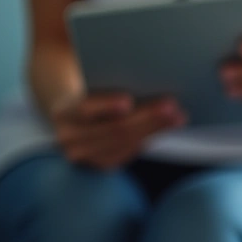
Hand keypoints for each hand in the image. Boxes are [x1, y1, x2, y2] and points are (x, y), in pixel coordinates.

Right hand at [52, 93, 185, 170]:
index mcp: (63, 112)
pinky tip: (169, 127)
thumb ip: (112, 82)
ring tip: (178, 116)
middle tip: (171, 106)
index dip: (107, 106)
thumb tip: (150, 77)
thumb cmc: (91, 90)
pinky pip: (130, 151)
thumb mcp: (93, 84)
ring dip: (155, 129)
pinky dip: (151, 137)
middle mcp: (69, 137)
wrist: (73, 114)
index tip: (127, 101)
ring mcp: (84, 155)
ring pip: (125, 142)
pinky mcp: (102, 164)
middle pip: (113, 129)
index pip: (85, 109)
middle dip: (146, 117)